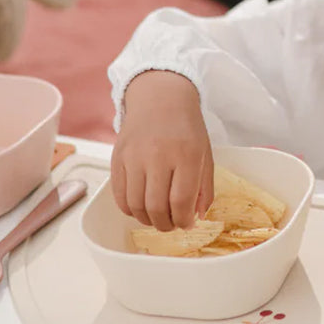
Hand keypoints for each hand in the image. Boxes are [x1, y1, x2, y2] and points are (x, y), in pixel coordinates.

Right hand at [111, 71, 213, 231]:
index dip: (183, 221)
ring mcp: (134, 157)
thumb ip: (204, 188)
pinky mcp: (117, 157)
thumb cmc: (186, 127)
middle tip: (171, 224)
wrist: (160, 98)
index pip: (180, 201)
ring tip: (156, 217)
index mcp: (186, 155)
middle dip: (165, 225)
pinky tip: (141, 206)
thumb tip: (196, 217)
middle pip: (155, 208)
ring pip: (135, 205)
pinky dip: (130, 209)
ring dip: (146, 220)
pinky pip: (119, 195)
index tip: (186, 223)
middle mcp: (157, 156)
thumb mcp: (205, 154)